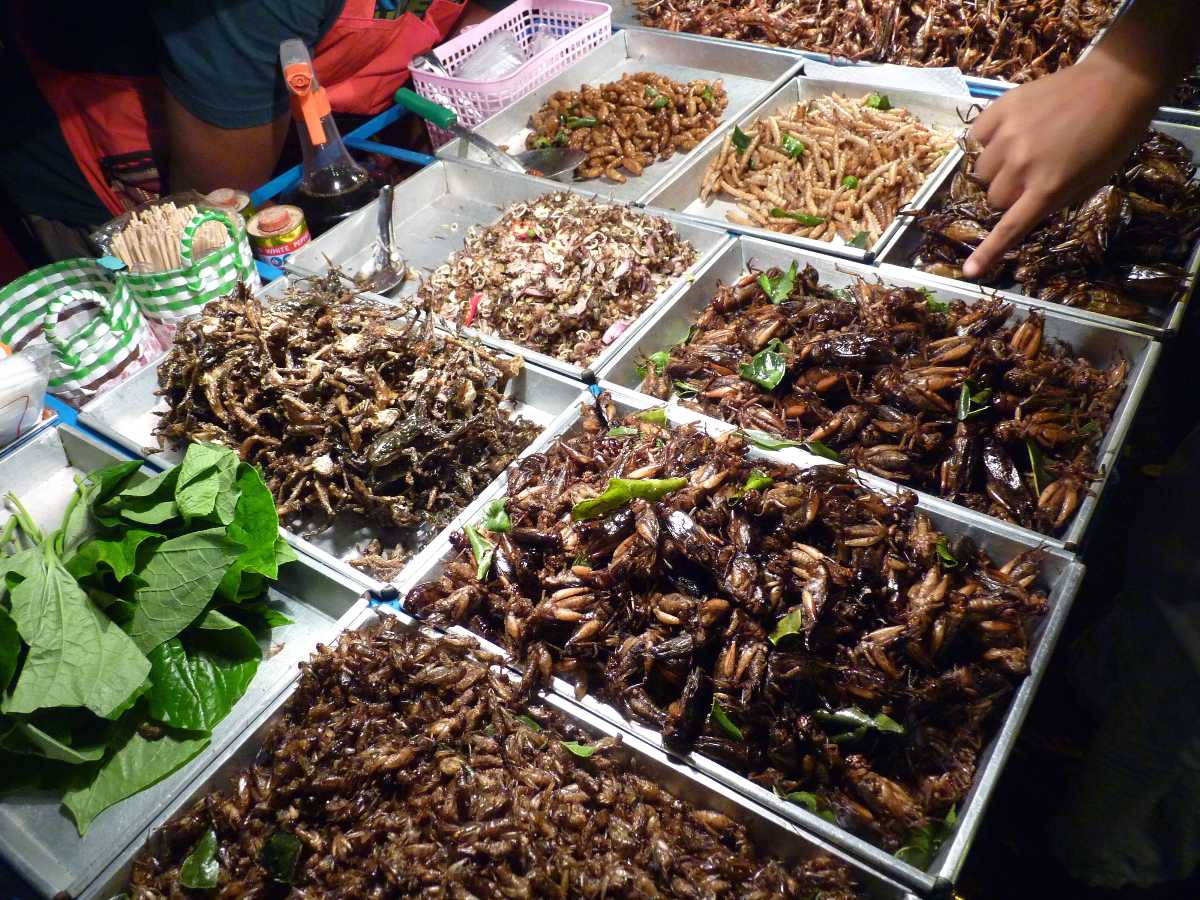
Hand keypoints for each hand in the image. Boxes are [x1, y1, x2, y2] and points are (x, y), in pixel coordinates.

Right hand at [962, 55, 1158, 277]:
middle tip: (1028, 178)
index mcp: (1048, 187)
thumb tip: (1024, 210)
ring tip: (1018, 152)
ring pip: (981, 171)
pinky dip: (985, 143)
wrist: (1116, 84)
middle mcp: (1021, 165)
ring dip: (995, 170)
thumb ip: (1053, 199)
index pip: (1010, 228)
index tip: (968, 271)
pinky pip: (975, 139)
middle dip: (1006, 195)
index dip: (988, 251)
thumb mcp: (1090, 181)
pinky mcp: (1000, 110)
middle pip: (993, 198)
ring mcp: (1007, 136)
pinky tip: (1004, 136)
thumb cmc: (1112, 137)